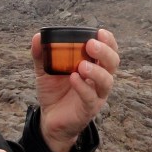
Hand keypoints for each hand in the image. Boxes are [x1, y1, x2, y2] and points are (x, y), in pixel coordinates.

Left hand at [31, 29, 119, 151]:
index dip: (109, 41)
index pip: (109, 51)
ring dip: (96, 71)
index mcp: (94, 66)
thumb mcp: (45, 70)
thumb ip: (42, 54)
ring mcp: (96, 95)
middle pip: (113, 63)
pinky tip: (74, 78)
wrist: (49, 119)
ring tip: (82, 66)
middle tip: (91, 45)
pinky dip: (83, 87)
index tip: (100, 32)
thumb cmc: (54, 91)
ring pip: (107, 81)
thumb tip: (38, 36)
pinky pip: (91, 97)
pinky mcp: (88, 109)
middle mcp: (99, 79)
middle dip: (105, 52)